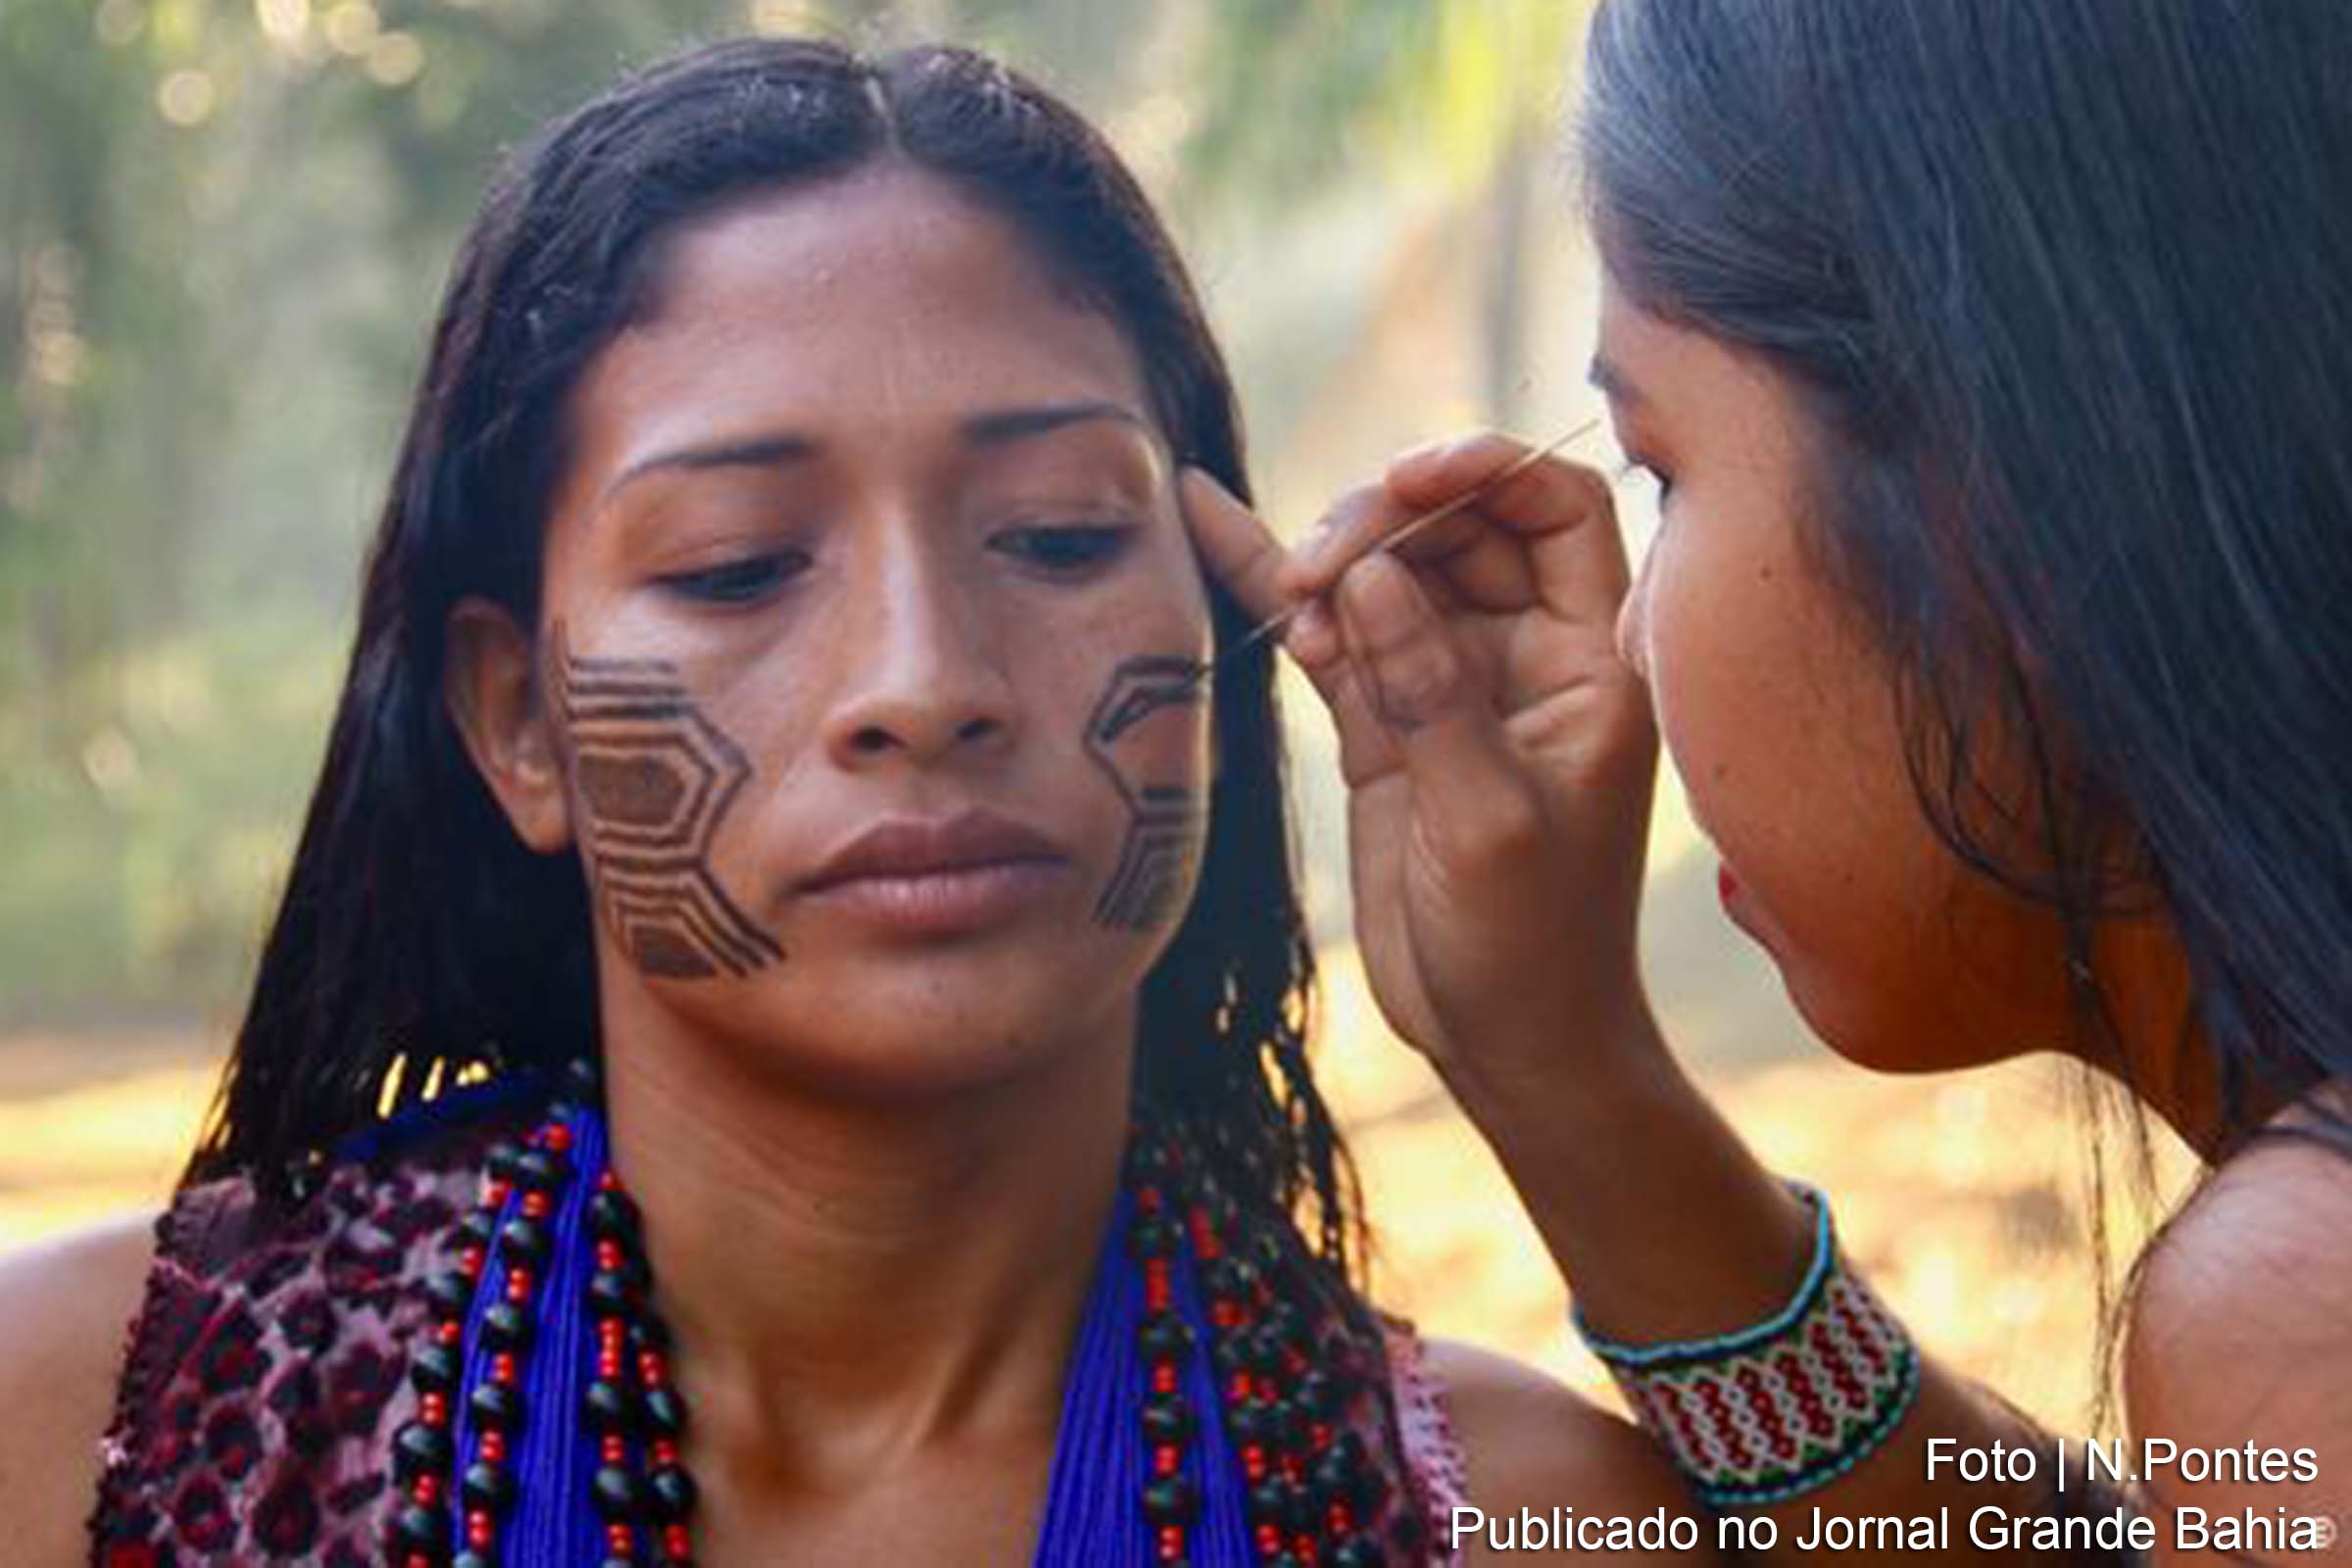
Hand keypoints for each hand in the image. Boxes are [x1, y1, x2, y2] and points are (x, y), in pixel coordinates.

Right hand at [1183, 433, 1662, 1103]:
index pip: (1561, 509)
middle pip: (1461, 528)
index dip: (1492, 469)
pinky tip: (1217, 523)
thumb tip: (1372, 574)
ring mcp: (1450, 681)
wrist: (1504, 1038)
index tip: (1409, 479)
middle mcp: (1527, 653)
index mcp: (1594, 659)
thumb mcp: (1490, 819)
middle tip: (1324, 567)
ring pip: (1392, 571)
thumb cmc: (1533, 942)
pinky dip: (1285, 591)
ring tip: (1296, 597)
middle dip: (1388, 521)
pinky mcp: (1385, 722)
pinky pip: (1337, 633)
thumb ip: (1432, 690)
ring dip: (1336, 563)